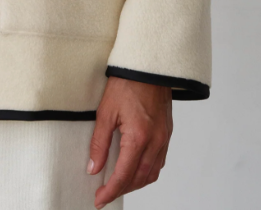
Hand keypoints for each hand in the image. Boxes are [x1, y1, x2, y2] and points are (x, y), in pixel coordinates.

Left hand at [87, 76, 172, 206]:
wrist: (148, 66)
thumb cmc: (126, 84)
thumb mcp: (106, 111)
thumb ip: (99, 143)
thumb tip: (93, 168)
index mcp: (139, 137)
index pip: (124, 175)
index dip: (110, 191)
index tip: (99, 200)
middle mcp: (155, 142)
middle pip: (139, 179)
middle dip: (122, 189)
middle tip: (104, 194)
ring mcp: (164, 138)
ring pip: (152, 173)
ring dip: (135, 183)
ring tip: (118, 184)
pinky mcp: (167, 133)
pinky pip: (159, 161)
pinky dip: (147, 171)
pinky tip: (135, 169)